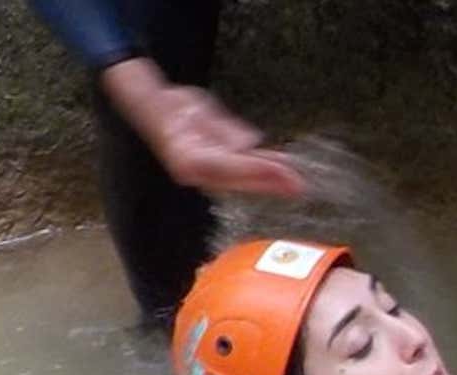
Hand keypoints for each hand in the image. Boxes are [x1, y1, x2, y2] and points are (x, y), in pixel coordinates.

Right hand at [99, 59, 305, 198]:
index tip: (280, 171)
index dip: (255, 170)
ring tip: (294, 182)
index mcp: (189, 158)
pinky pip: (241, 171)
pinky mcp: (216, 167)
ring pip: (242, 179)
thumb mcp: (200, 109)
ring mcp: (207, 172)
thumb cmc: (176, 107)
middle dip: (268, 181)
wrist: (160, 111)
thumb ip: (225, 130)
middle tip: (296, 185)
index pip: (229, 167)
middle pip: (238, 179)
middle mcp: (198, 170)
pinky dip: (261, 170)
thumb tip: (248, 143)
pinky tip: (280, 168)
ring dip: (268, 180)